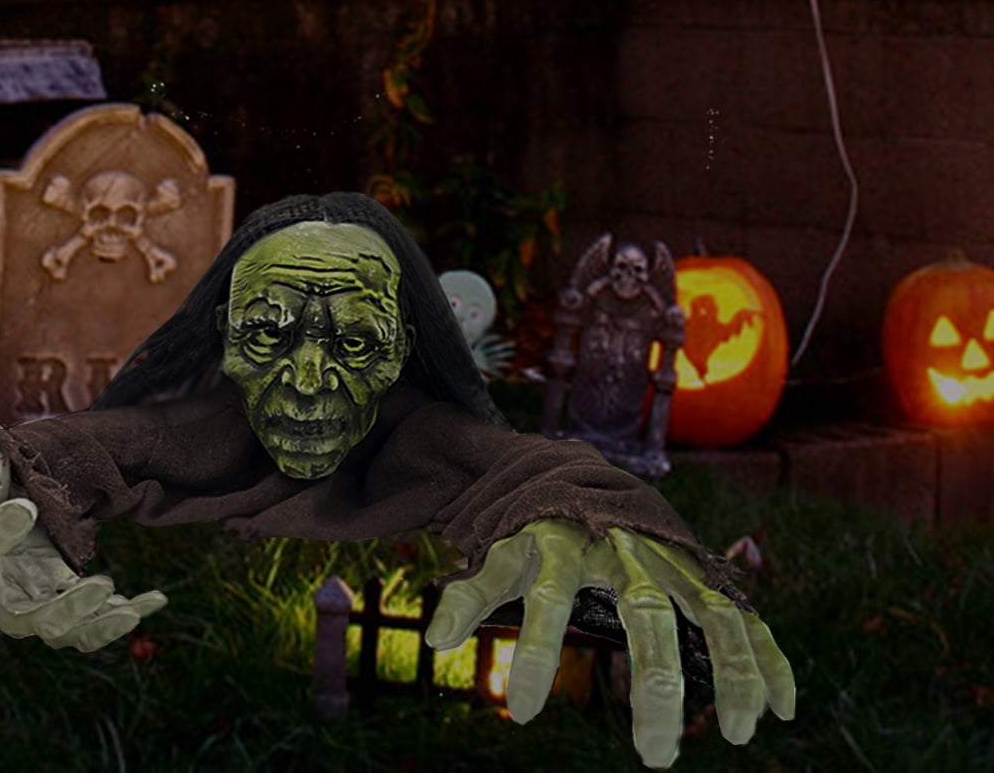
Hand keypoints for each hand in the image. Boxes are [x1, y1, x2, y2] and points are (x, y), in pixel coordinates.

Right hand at [0, 408, 166, 651]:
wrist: (12, 500)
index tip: (26, 506)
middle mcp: (1, 584)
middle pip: (17, 620)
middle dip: (60, 611)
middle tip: (100, 582)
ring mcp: (35, 598)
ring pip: (57, 631)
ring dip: (93, 625)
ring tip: (127, 605)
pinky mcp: (66, 601)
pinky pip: (91, 626)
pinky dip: (123, 616)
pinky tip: (156, 599)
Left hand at [424, 519, 793, 767]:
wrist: (584, 474)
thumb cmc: (539, 526)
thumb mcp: (502, 550)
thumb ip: (472, 592)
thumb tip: (433, 642)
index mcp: (562, 543)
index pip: (544, 598)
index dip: (532, 652)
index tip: (520, 712)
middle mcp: (622, 551)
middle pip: (645, 615)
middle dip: (655, 685)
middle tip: (654, 759)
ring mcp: (668, 560)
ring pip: (710, 612)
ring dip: (732, 672)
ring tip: (739, 733)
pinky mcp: (699, 571)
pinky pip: (741, 613)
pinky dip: (768, 655)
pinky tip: (784, 708)